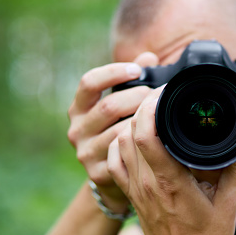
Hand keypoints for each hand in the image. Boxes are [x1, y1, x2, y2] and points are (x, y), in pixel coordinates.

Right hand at [67, 53, 157, 210]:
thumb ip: (131, 80)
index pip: (89, 82)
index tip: (137, 70)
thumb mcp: (120, 104)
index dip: (113, 72)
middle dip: (137, 97)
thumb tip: (149, 57)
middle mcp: (77, 129)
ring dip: (142, 121)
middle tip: (155, 96)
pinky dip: (141, 143)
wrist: (114, 177)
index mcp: (78, 108)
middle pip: (109, 106)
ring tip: (159, 114)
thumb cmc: (119, 131)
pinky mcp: (97, 172)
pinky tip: (154, 137)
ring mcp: (85, 152)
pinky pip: (124, 153)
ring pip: (119, 131)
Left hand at [107, 88, 235, 234]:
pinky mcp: (131, 198)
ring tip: (149, 113)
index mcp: (171, 182)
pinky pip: (114, 165)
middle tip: (159, 96)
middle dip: (142, 107)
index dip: (151, 106)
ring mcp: (135, 192)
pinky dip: (119, 146)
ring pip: (119, 146)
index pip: (147, 134)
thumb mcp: (228, 202)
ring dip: (130, 125)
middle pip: (130, 133)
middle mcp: (147, 184)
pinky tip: (133, 140)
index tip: (165, 92)